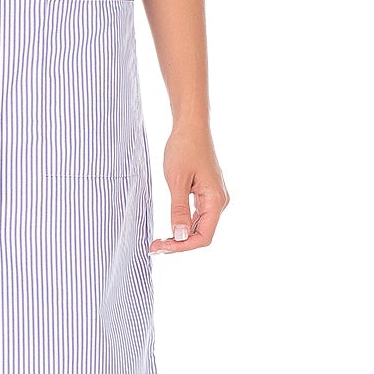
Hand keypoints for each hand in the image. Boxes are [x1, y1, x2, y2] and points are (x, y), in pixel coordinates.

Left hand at [151, 127, 227, 252]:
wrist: (191, 126)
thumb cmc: (184, 147)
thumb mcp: (176, 180)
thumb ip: (179, 210)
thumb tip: (179, 236)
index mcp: (215, 200)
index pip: (203, 237)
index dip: (182, 247)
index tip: (161, 248)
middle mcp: (219, 202)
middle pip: (202, 235)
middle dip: (179, 244)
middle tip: (154, 247)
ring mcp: (214, 198)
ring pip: (199, 227)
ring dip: (180, 237)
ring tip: (158, 241)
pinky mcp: (207, 193)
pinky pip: (198, 217)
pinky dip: (183, 225)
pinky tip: (169, 229)